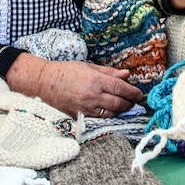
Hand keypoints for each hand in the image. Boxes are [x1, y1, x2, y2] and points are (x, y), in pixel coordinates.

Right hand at [10, 58, 145, 118]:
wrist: (44, 83)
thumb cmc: (66, 71)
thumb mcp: (88, 66)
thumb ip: (109, 72)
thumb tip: (126, 74)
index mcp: (95, 80)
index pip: (121, 88)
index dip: (133, 92)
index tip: (139, 93)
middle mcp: (92, 95)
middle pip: (119, 103)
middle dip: (130, 103)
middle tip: (135, 101)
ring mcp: (86, 107)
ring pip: (111, 113)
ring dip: (121, 110)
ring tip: (125, 106)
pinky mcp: (80, 115)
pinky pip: (100, 117)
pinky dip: (109, 115)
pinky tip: (112, 110)